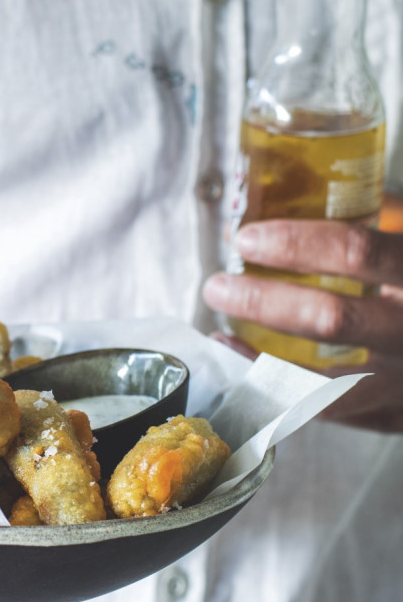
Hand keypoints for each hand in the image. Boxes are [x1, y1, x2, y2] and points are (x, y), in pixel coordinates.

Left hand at [203, 219, 402, 433]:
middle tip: (217, 286)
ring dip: (259, 358)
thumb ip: (387, 213)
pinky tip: (246, 371)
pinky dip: (279, 394)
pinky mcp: (396, 416)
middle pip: (330, 319)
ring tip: (220, 335)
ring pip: (323, 381)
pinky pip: (328, 412)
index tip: (245, 237)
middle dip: (262, 301)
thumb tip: (313, 184)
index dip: (294, 242)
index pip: (355, 251)